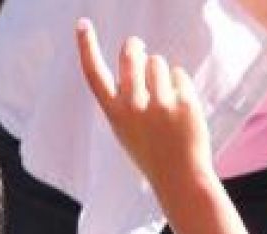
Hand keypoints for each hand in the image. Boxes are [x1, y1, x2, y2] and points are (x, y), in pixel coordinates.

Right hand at [77, 19, 214, 196]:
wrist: (178, 175)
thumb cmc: (150, 150)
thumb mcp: (125, 127)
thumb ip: (126, 95)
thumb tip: (139, 55)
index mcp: (114, 113)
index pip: (94, 74)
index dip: (86, 47)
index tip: (82, 24)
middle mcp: (133, 106)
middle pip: (131, 56)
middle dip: (135, 47)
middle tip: (138, 47)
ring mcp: (159, 103)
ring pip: (157, 62)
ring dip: (161, 72)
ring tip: (164, 97)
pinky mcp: (183, 101)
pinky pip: (178, 74)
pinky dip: (179, 85)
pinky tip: (179, 107)